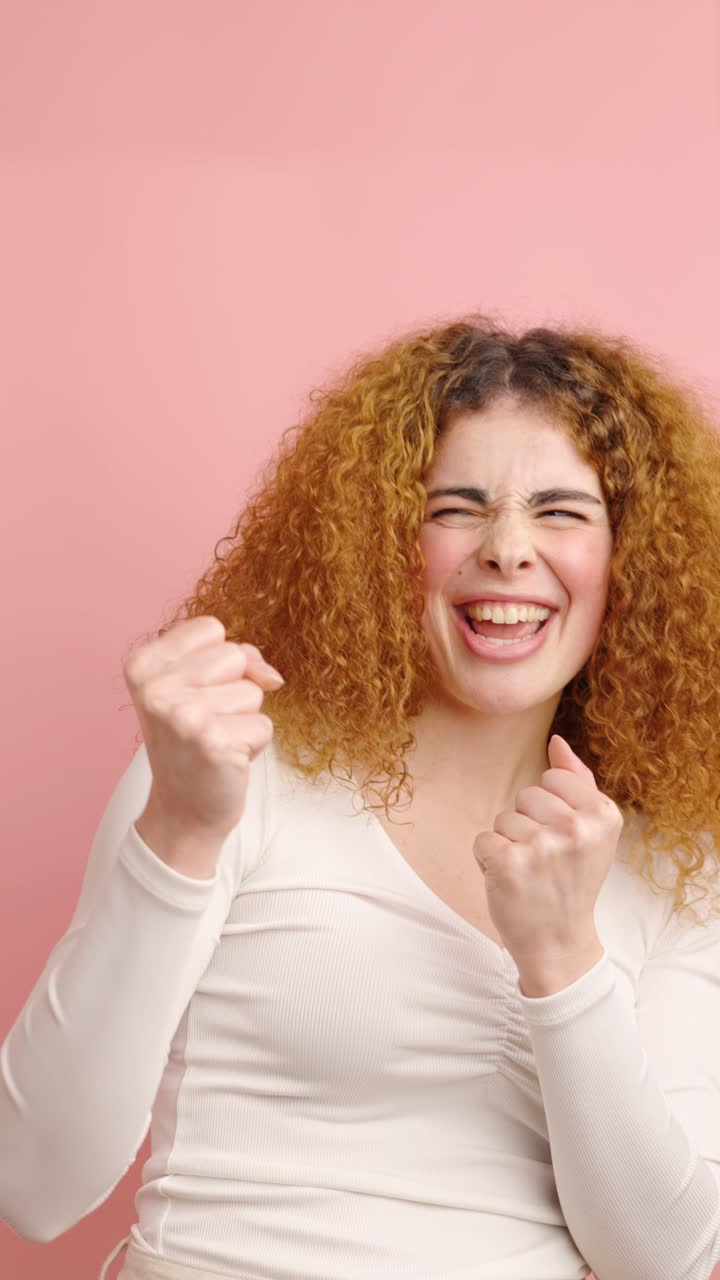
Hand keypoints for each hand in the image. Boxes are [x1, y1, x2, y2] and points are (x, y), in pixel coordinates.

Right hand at [124, 615, 283, 842]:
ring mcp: (183, 715)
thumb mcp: (199, 687)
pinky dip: (254, 745)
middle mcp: (155, 688)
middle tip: (208, 722)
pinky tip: (226, 759)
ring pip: (254, 691)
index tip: (196, 694)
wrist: (182, 810)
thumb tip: (271, 676)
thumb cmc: (193, 741)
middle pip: (235, 655)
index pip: (211, 628)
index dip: (219, 662)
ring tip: (216, 740)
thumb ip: (236, 659)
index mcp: (143, 665)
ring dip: (245, 718)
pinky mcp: (213, 743)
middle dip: (234, 688)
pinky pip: (264, 725)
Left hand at [472, 734, 622, 972]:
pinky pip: (483, 840)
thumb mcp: (592, 831)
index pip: (553, 777)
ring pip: (504, 819)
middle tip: (546, 861)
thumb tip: (556, 740)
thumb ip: (577, 781)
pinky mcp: (509, 864)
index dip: (550, 807)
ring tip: (530, 873)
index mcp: (603, 814)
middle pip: (526, 795)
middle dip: (529, 825)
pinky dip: (488, 861)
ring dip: (509, 845)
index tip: (564, 839)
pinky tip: (510, 881)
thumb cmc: (572, 880)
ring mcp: (542, 846)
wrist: (559, 942)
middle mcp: (576, 828)